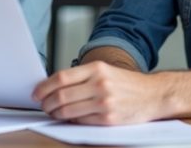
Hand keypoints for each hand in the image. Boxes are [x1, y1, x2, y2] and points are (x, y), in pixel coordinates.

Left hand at [32, 61, 164, 124]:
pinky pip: (81, 121)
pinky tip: (69, 118)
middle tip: (43, 105)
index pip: (62, 77)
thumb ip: (83, 77)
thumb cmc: (128, 84)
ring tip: (53, 113)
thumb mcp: (106, 71)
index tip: (37, 92)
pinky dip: (71, 121)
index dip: (44, 86)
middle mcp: (100, 84)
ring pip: (68, 110)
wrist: (153, 95)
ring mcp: (104, 102)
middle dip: (47, 102)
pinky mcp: (108, 119)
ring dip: (56, 113)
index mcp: (97, 69)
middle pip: (62, 95)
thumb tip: (55, 86)